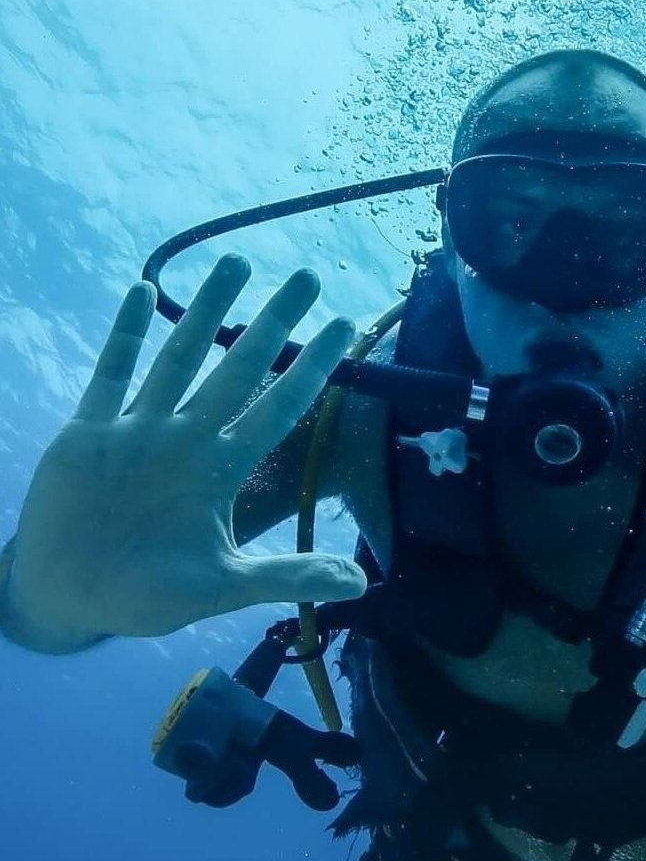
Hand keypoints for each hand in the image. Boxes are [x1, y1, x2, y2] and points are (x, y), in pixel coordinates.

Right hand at [6, 256, 366, 645]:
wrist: (69, 600)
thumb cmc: (148, 598)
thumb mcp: (224, 589)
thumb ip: (287, 577)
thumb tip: (361, 584)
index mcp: (220, 473)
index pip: (279, 409)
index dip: (311, 369)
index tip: (343, 328)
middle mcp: (187, 442)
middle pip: (238, 369)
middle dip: (272, 323)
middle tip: (307, 275)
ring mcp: (138, 431)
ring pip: (179, 359)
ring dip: (205, 313)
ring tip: (235, 261)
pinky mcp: (89, 433)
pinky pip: (110, 374)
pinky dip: (126, 334)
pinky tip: (143, 291)